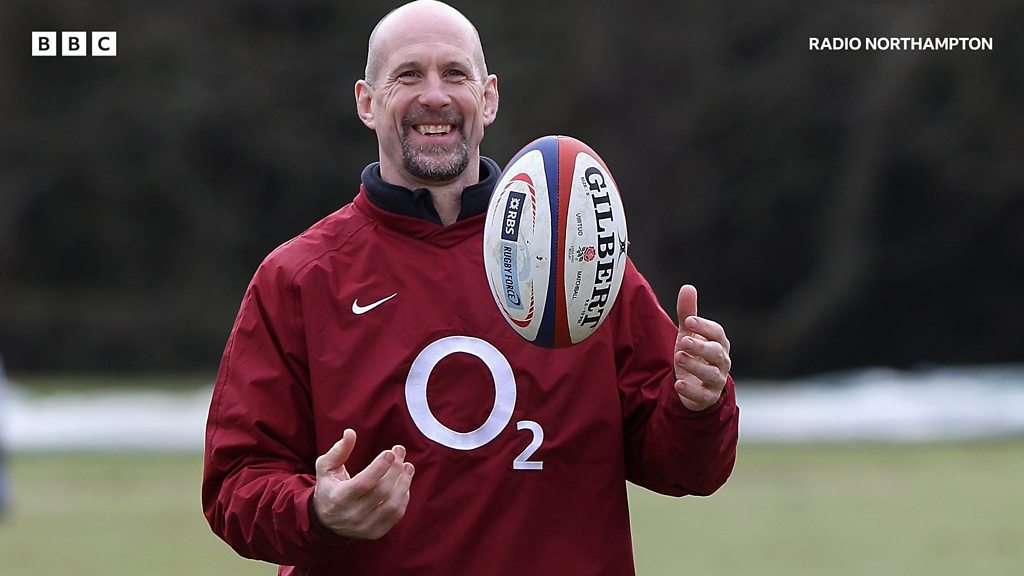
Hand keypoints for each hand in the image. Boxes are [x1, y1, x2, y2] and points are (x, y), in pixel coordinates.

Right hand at [313, 429, 414, 539]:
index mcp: (338, 498)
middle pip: (381, 492)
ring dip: (404, 483)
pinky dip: (403, 498)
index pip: (363, 483)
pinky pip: (396, 515)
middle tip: (400, 451)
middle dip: (395, 469)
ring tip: (408, 466)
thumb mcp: (325, 468)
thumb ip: (338, 450)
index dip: (379, 467)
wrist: (325, 521)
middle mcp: (351, 515)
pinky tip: (404, 483)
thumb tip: (350, 433)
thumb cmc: (329, 488)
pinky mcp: (375, 532)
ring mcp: (365, 526)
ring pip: (392, 505)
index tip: (390, 452)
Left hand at [673, 284, 731, 411]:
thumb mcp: (688, 334)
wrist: (695, 386)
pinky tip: (678, 384)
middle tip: (683, 341)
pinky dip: (691, 391)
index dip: (704, 326)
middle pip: (716, 353)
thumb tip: (687, 287)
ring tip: (678, 356)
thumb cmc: (695, 354)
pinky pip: (703, 395)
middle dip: (701, 346)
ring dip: (695, 365)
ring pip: (711, 374)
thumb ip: (688, 313)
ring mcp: (715, 381)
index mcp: (719, 343)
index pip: (717, 333)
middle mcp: (721, 362)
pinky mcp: (707, 397)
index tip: (689, 321)